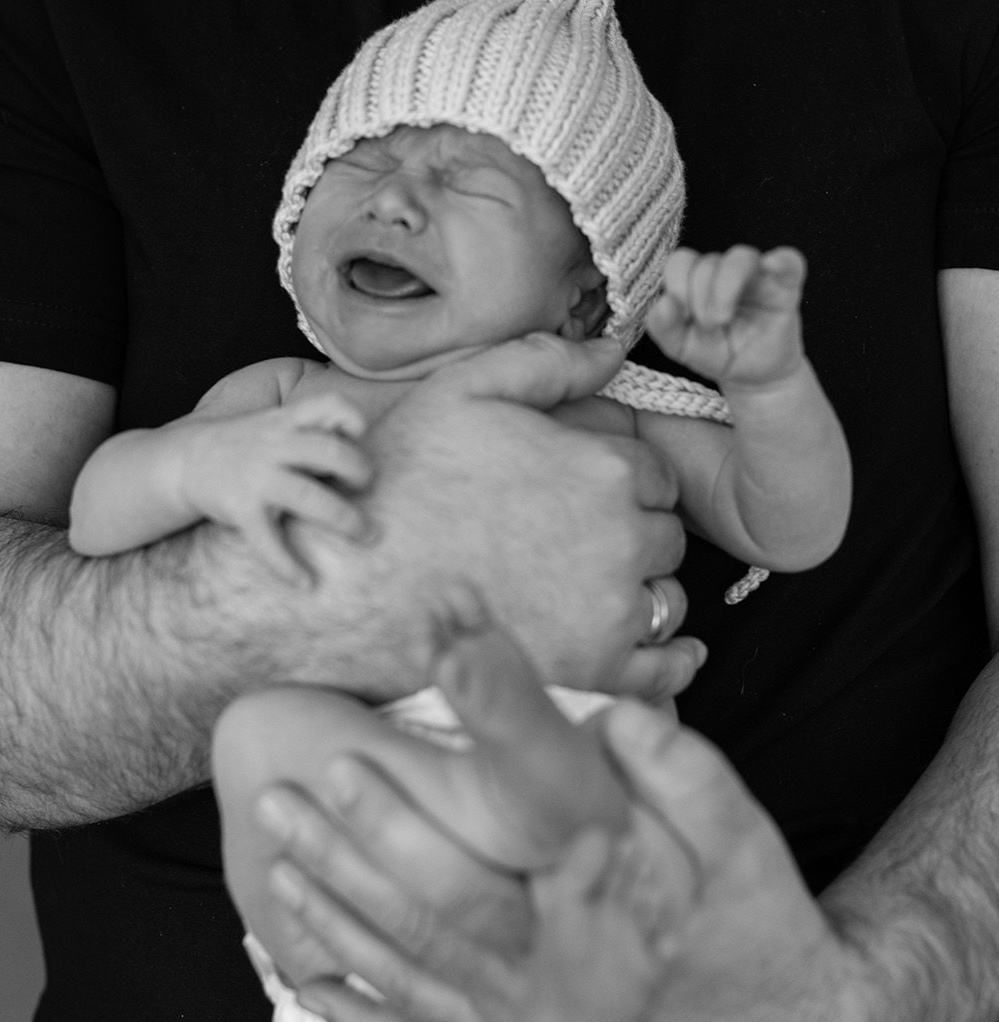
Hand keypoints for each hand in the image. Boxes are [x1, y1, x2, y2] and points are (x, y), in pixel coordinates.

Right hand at [183, 393, 371, 582]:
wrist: (187, 460)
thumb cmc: (246, 444)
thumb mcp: (275, 423)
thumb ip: (312, 428)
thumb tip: (360, 444)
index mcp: (286, 421)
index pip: (327, 404)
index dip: (351, 417)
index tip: (360, 435)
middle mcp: (273, 445)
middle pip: (329, 452)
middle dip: (360, 471)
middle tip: (367, 487)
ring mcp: (256, 477)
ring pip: (309, 498)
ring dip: (345, 519)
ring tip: (366, 535)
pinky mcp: (240, 508)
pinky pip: (268, 542)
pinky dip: (289, 566)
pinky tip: (307, 583)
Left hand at [255, 612, 871, 1021]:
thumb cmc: (753, 913)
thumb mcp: (744, 834)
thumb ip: (683, 776)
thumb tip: (613, 719)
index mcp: (600, 929)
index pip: (492, 863)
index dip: (414, 809)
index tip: (356, 751)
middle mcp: (552, 993)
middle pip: (428, 919)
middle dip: (348, 854)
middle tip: (286, 796)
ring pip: (408, 978)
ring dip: (334, 918)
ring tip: (274, 857)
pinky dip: (355, 1015)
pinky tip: (300, 980)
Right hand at [290, 333, 695, 697]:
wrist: (352, 582)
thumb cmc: (400, 484)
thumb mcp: (463, 393)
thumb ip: (545, 364)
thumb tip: (612, 348)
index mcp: (603, 470)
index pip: (656, 478)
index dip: (623, 485)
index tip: (588, 498)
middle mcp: (622, 539)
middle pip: (664, 539)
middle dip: (632, 539)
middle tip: (579, 546)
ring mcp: (610, 612)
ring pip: (665, 601)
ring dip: (640, 595)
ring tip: (588, 595)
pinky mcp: (593, 672)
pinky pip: (665, 674)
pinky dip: (669, 664)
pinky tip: (659, 654)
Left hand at [646, 245, 806, 390]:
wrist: (755, 376)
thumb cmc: (718, 353)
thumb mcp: (682, 348)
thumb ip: (663, 328)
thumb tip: (662, 303)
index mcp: (698, 279)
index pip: (681, 261)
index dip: (677, 285)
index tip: (682, 318)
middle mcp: (725, 271)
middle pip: (707, 262)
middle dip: (700, 299)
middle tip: (708, 328)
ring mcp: (757, 275)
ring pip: (740, 256)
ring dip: (725, 286)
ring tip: (722, 319)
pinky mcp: (786, 285)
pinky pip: (789, 261)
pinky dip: (780, 261)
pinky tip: (771, 268)